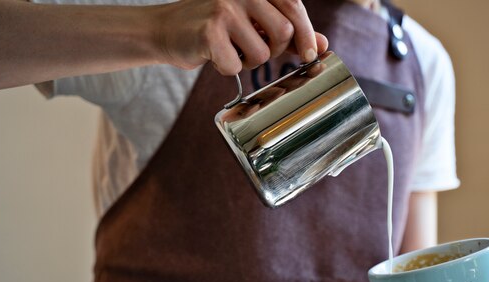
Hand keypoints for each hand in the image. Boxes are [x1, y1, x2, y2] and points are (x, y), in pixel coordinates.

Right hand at [153, 0, 328, 74]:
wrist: (166, 30)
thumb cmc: (214, 27)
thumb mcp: (253, 22)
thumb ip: (287, 29)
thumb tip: (321, 43)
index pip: (293, 6)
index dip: (306, 33)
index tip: (310, 54)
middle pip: (284, 31)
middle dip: (275, 50)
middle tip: (254, 49)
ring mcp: (224, 9)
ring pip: (262, 53)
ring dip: (249, 62)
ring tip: (231, 50)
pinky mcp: (209, 32)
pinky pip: (235, 66)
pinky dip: (227, 69)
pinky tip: (214, 56)